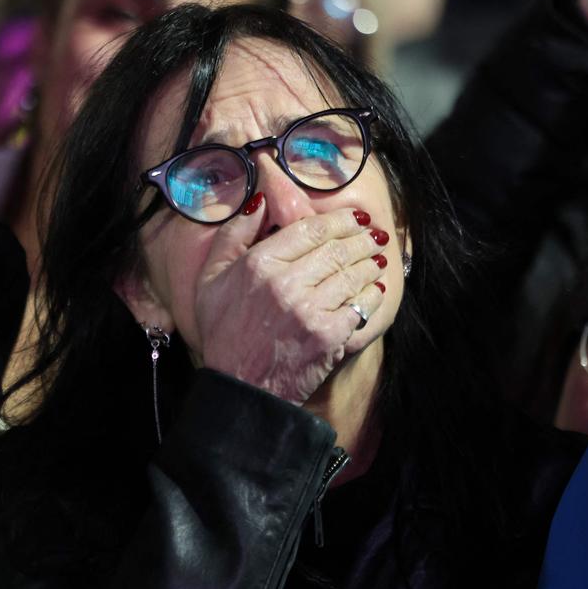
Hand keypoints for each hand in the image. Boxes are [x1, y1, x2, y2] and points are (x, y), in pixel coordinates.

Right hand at [194, 202, 385, 404]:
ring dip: (370, 263)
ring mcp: (309, 310)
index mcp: (258, 264)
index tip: (353, 218)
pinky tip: (374, 289)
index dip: (338, 220)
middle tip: (372, 236)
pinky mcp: (328, 335)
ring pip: (352, 274)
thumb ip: (233, 235)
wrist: (239, 387)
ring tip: (377, 258)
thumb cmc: (223, 332)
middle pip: (336, 249)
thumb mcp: (210, 278)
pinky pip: (360, 305)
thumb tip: (259, 201)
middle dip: (360, 239)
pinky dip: (371, 295)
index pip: (309, 230)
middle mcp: (285, 283)